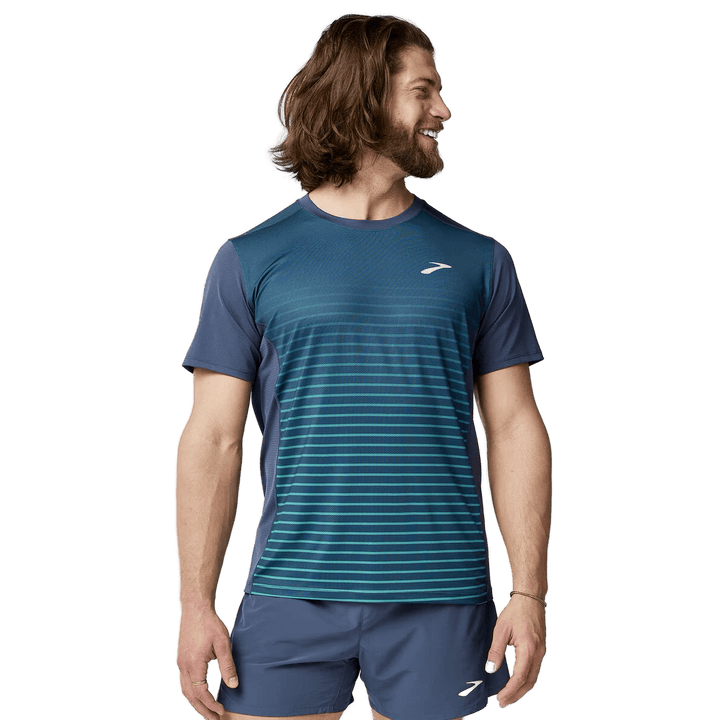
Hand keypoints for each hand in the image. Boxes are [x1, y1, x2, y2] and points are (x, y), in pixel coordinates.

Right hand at [176, 608, 238, 719]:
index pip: (201, 694)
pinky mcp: (181, 659)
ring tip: (207, 711)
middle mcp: (183, 667)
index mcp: (193, 665)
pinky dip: (191, 693)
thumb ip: (227, 665)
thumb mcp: (222, 643)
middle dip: (202, 710)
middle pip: (190, 697)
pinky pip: (184, 682)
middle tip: (214, 719)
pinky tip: (199, 694)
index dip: (211, 705)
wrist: (194, 608)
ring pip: (185, 691)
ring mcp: (180, 663)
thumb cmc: (209, 623)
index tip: (222, 712)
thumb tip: (233, 685)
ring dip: (196, 703)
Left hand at [486, 594, 546, 708]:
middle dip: (516, 695)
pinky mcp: (540, 650)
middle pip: (529, 682)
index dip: (509, 691)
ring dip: (521, 690)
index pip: (520, 677)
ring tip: (508, 697)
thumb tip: (490, 669)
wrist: (530, 598)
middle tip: (502, 703)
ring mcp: (541, 652)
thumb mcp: (501, 629)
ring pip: (533, 678)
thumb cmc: (515, 611)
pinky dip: (526, 681)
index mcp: (528, 649)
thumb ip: (496, 650)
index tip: (499, 698)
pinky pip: (534, 671)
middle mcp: (538, 654)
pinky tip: (517, 683)